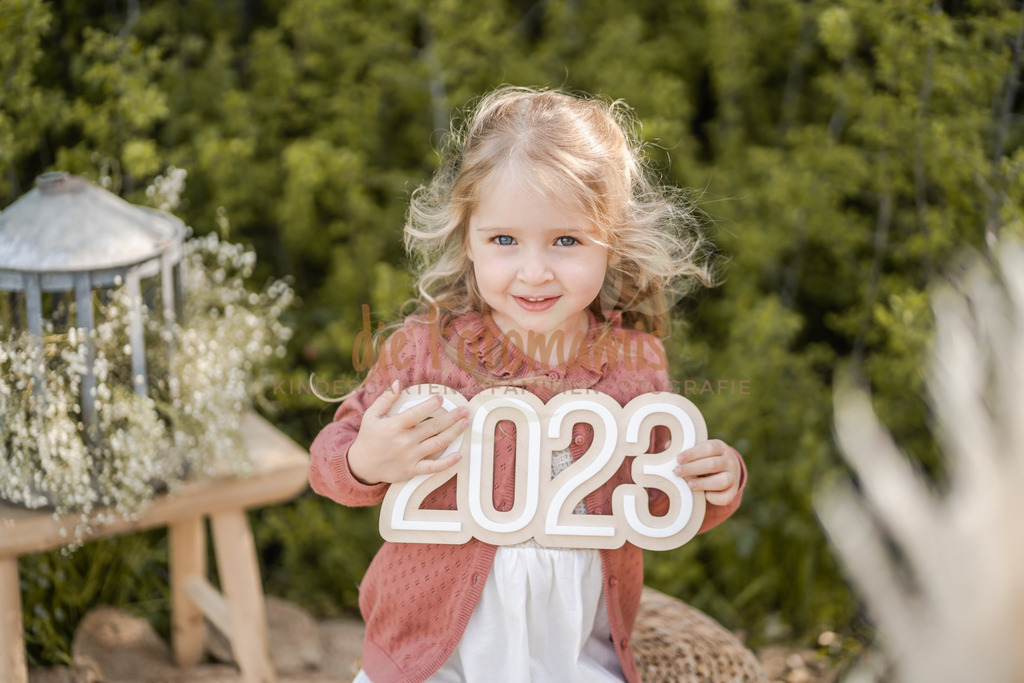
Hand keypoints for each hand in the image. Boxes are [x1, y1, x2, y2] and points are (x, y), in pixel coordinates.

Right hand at [348, 380, 468, 484]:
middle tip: (464, 410)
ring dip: (454, 433)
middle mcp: (404, 441)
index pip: (417, 413)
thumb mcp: (372, 415)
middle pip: (433, 427)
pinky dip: (448, 462)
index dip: (431, 405)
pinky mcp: (413, 470)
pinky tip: (459, 455)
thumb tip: (398, 382)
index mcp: (394, 426)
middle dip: (451, 417)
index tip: (441, 399)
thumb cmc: (369, 437)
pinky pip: (433, 467)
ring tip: (465, 424)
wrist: (362, 465)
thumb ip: (385, 398)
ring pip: (437, 443)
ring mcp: (410, 457)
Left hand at [673, 439, 741, 506]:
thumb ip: (686, 451)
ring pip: (723, 481)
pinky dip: (714, 498)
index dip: (692, 453)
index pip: (708, 448)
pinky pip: (726, 497)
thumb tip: (666, 448)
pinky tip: (704, 495)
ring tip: (690, 485)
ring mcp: (733, 477)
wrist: (728, 470)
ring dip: (704, 483)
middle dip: (693, 469)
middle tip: (677, 472)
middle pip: (713, 464)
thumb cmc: (706, 459)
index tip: (678, 459)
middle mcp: (729, 461)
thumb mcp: (700, 451)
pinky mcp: (733, 492)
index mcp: (720, 447)